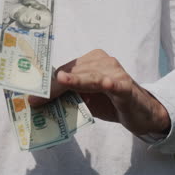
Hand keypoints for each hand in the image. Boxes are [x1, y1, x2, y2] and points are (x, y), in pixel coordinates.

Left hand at [29, 49, 170, 135]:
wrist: (142, 113)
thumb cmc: (110, 103)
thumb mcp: (85, 99)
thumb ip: (68, 96)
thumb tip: (41, 101)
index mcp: (91, 61)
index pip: (65, 69)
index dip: (48, 82)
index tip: (32, 93)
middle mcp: (103, 61)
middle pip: (74, 72)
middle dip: (53, 87)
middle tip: (36, 99)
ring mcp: (115, 72)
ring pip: (89, 78)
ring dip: (72, 85)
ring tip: (56, 87)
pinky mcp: (127, 87)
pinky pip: (116, 84)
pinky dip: (110, 84)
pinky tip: (106, 84)